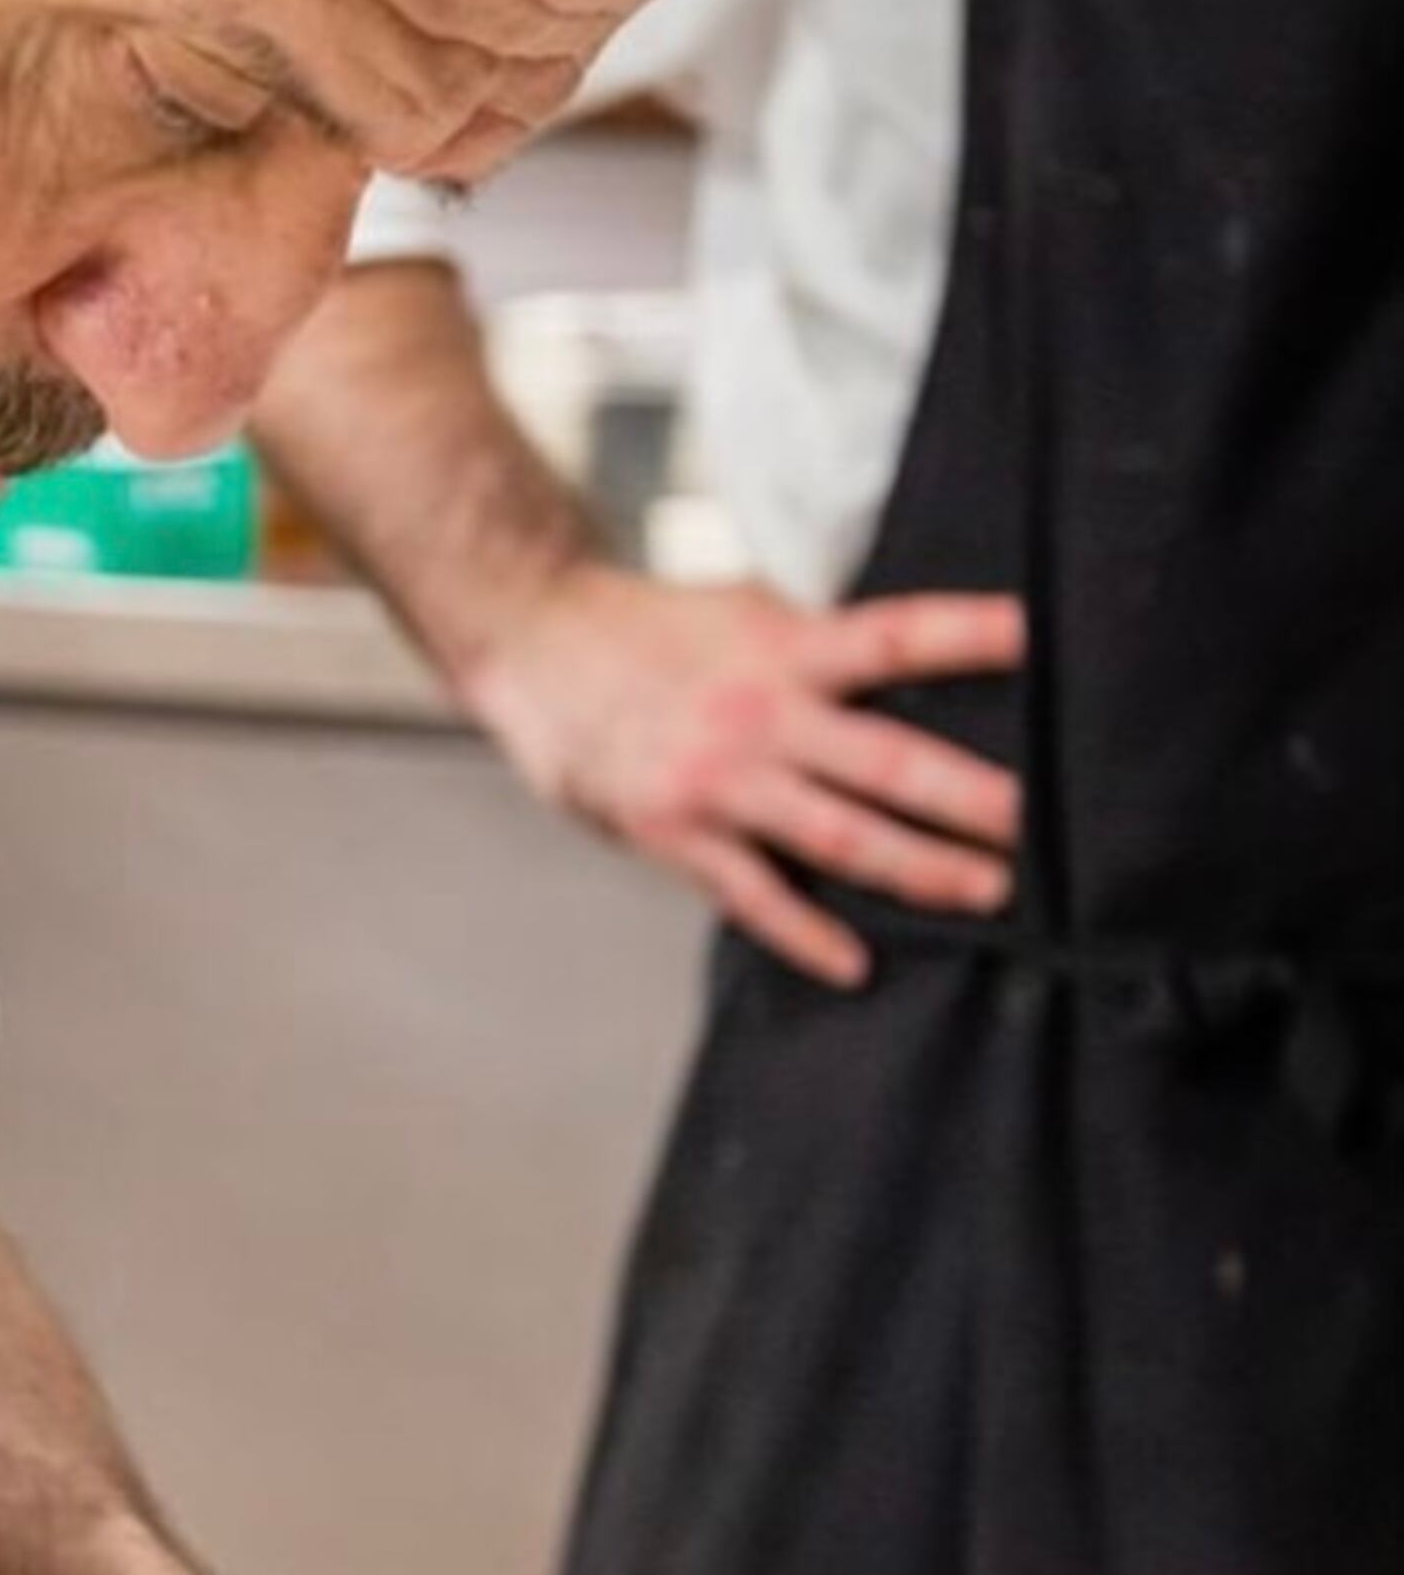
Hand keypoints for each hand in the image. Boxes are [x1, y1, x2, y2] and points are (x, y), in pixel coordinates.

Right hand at [468, 559, 1024, 988]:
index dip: (965, 634)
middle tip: (1039, 822)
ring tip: (987, 889)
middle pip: (887, 761)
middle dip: (971, 797)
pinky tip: (855, 963)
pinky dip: (806, 935)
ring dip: (919, 867)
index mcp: (784, 649)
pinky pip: (755, 897)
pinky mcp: (676, 834)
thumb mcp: (742, 611)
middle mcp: (760, 716)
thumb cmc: (647, 629)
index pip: (893, 636)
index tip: (1036, 635)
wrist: (536, 650)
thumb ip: (817, 644)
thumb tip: (900, 663)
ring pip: (839, 837)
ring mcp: (720, 783)